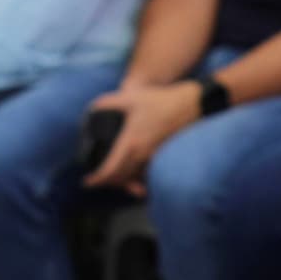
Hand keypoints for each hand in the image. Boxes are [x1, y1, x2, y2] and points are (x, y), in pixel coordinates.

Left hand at [82, 80, 201, 192]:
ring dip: (122, 181)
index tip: (87, 182)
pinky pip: (146, 175)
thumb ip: (107, 103)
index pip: (110, 171)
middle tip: (97, 179)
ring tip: (113, 177)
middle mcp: (142, 156)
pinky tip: (133, 173)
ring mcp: (155, 158)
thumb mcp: (130, 97)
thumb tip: (90, 110)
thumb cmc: (161, 100)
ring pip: (134, 179)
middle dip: (107, 182)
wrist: (193, 104)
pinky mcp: (164, 157)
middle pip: (120, 179)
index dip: (97, 180)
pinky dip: (137, 178)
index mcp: (131, 143)